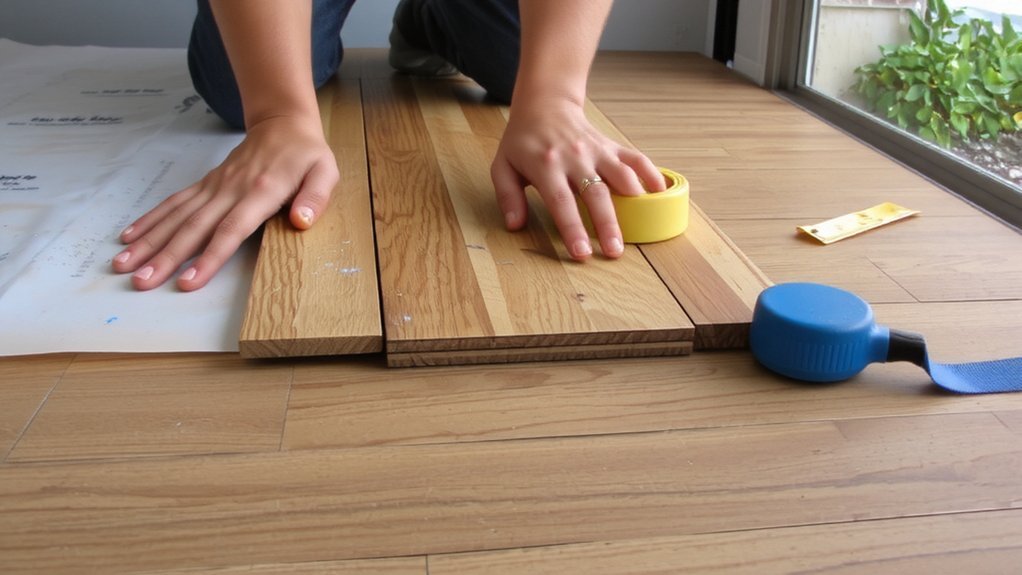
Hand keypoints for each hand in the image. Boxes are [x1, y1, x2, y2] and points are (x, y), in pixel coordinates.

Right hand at [112, 114, 337, 290]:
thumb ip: (315, 197)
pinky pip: (174, 203)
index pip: (231, 230)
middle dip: (166, 257)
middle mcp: (230, 190)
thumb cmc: (306, 155)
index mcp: (261, 192)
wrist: (283, 122)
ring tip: (123, 264)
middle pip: (194, 228)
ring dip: (149, 241)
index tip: (188, 281)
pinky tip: (129, 237)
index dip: (210, 257)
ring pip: (177, 216)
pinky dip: (151, 219)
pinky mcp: (206, 185)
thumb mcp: (325, 172)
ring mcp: (214, 187)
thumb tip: (302, 221)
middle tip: (141, 282)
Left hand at [490, 95, 665, 259]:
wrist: (544, 105)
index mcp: (546, 166)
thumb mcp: (503, 167)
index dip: (573, 229)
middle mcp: (574, 158)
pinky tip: (662, 192)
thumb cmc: (522, 142)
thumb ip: (508, 197)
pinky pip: (635, 159)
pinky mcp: (611, 146)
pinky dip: (651, 174)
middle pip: (595, 194)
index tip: (582, 253)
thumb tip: (515, 225)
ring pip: (621, 176)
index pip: (561, 202)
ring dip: (634, 202)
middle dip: (607, 225)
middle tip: (615, 251)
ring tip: (643, 227)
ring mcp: (596, 151)